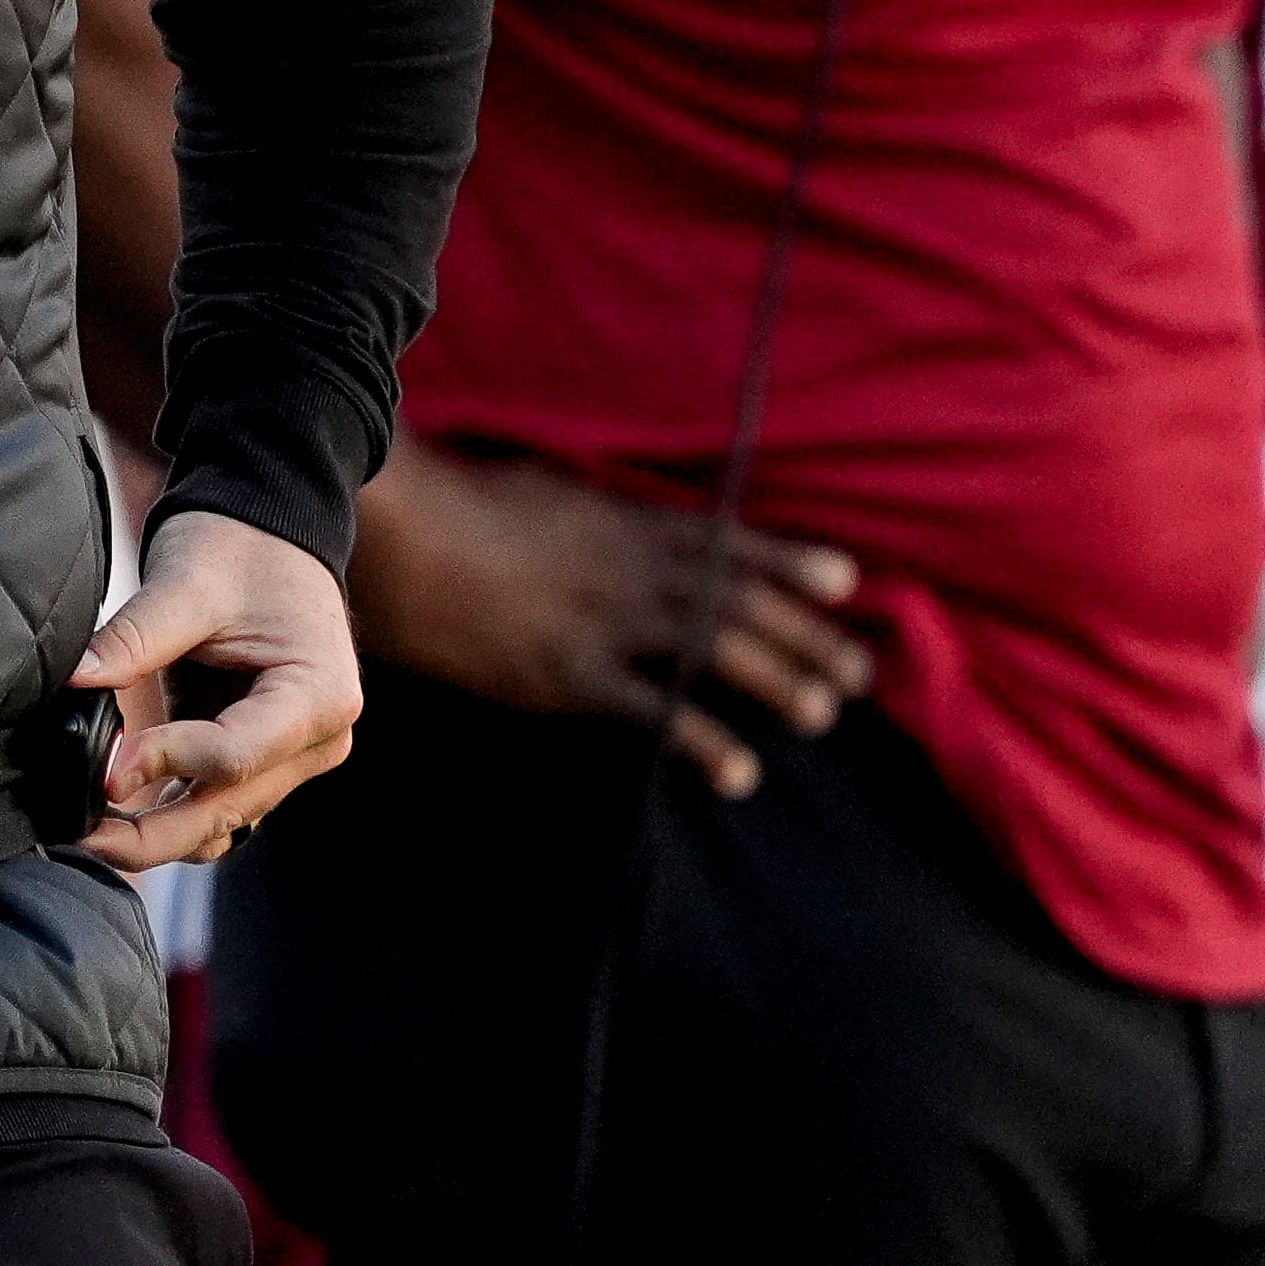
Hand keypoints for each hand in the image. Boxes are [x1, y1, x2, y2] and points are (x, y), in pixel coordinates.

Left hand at [69, 509, 358, 870]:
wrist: (270, 529)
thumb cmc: (241, 546)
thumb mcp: (187, 583)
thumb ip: (134, 639)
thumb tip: (73, 683)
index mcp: (318, 694)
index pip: (234, 756)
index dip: (163, 762)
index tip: (103, 762)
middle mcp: (318, 740)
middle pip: (228, 809)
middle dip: (151, 833)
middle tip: (80, 830)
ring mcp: (294, 757)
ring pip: (219, 822)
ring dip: (155, 835)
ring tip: (86, 825)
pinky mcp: (261, 759)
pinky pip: (213, 807)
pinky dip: (166, 814)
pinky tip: (113, 808)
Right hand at [350, 437, 868, 797]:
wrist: (405, 537)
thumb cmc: (461, 508)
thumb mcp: (544, 493)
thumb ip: (594, 515)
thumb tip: (622, 526)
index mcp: (624, 523)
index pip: (727, 542)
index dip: (790, 562)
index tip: (846, 579)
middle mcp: (631, 570)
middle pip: (739, 602)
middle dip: (805, 635)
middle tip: (859, 671)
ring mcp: (605, 622)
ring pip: (716, 649)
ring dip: (778, 679)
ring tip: (823, 712)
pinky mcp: (570, 675)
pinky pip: (653, 711)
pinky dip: (703, 740)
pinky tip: (739, 772)